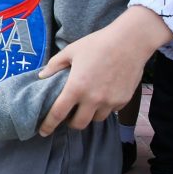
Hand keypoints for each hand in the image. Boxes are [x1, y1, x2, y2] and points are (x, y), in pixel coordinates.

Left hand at [37, 6, 172, 135]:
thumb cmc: (98, 44)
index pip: (58, 114)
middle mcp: (93, 99)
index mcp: (76, 87)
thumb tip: (42, 76)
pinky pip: (111, 111)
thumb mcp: (71, 51)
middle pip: (79, 124)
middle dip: (71, 123)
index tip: (43, 131)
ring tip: (87, 105)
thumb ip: (55, 65)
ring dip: (89, 115)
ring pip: (96, 119)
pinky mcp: (123, 100)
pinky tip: (103, 96)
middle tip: (68, 115)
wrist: (130, 42)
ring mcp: (110, 101)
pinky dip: (104, 108)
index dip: (48, 125)